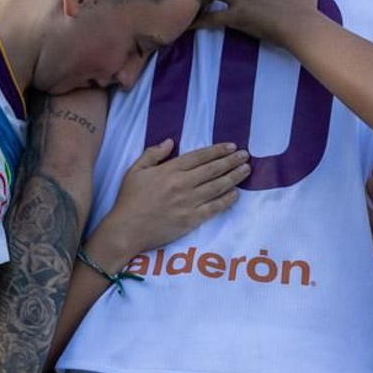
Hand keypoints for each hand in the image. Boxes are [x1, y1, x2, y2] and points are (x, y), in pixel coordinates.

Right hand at [90, 139, 250, 263]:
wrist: (126, 229)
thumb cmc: (129, 200)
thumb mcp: (135, 171)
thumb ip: (153, 154)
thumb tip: (170, 142)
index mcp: (170, 170)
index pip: (199, 157)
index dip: (217, 150)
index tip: (231, 146)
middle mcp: (182, 184)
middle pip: (213, 169)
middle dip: (231, 161)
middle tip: (246, 155)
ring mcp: (188, 202)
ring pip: (217, 187)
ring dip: (234, 177)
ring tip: (246, 170)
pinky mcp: (191, 220)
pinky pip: (214, 208)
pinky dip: (227, 200)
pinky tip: (236, 193)